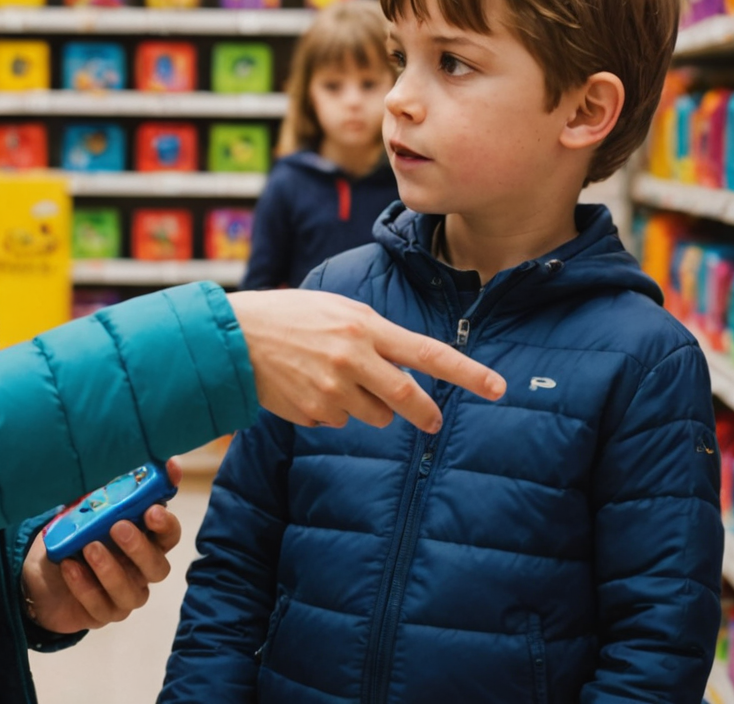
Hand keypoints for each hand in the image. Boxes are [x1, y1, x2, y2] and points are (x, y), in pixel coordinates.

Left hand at [22, 461, 185, 633]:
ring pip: (132, 593)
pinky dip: (85, 587)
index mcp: (146, 540)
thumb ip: (115, 484)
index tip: (151, 509)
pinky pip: (100, 607)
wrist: (40, 571)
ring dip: (111, 569)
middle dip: (139, 548)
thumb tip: (141, 459)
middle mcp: (141, 571)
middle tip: (118, 527)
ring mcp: (123, 596)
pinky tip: (70, 567)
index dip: (165, 524)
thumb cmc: (74, 532)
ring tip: (89, 548)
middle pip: (158, 567)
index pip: (169, 535)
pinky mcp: (101, 615)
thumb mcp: (89, 504)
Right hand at [229, 289, 506, 433]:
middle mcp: (352, 359)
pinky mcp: (313, 414)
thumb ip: (377, 335)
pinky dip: (333, 410)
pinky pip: (340, 422)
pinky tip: (308, 387)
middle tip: (432, 419)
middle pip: (407, 398)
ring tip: (333, 378)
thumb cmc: (293, 317)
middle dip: (424, 413)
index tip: (498, 388)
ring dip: (367, 405)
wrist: (236, 338)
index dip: (467, 373)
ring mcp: (332, 390)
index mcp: (364, 327)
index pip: (427, 354)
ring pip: (374, 415)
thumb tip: (409, 369)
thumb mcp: (340, 310)